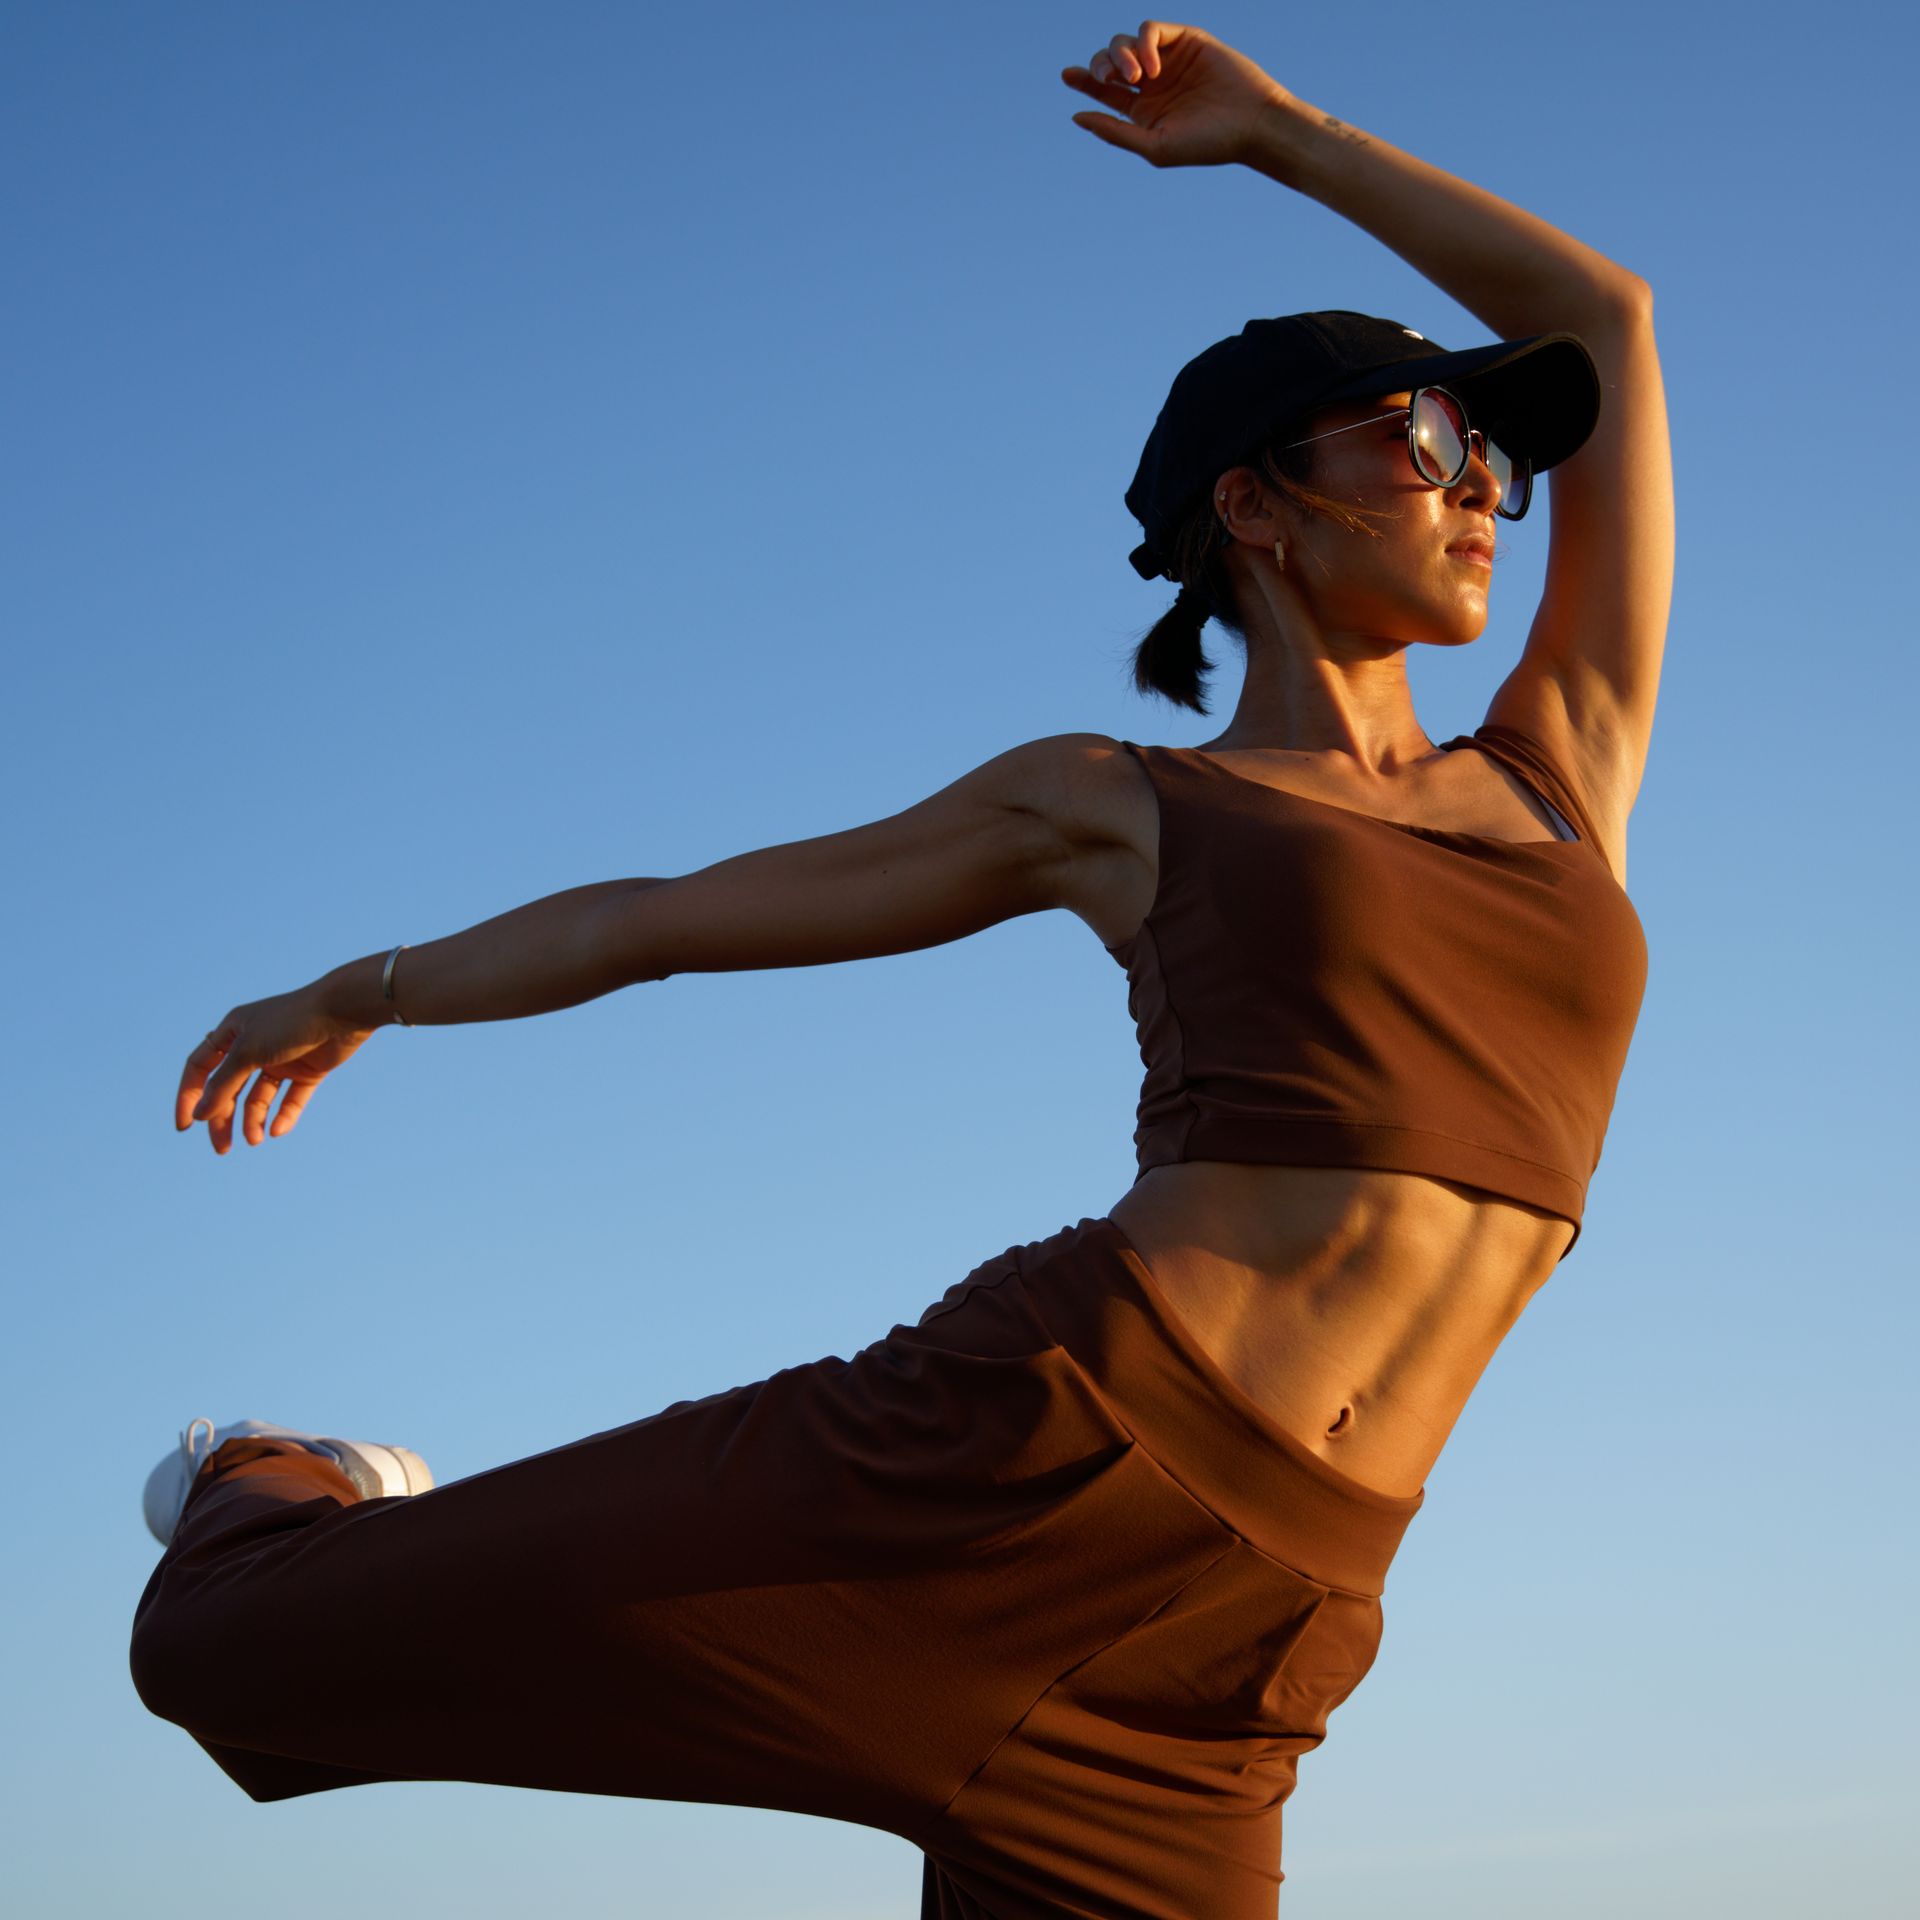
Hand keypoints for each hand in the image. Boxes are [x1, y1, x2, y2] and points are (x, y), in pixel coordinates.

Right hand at [176, 983, 375, 1154]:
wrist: (343, 1010)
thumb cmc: (291, 1022)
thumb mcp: (248, 1052)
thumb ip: (223, 1083)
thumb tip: (199, 1114)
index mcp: (232, 1033)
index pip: (200, 1068)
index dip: (189, 1096)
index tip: (185, 1126)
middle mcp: (254, 1046)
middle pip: (228, 1089)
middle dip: (223, 1118)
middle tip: (222, 1148)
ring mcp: (282, 1059)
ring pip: (259, 1097)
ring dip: (253, 1120)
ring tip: (255, 1140)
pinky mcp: (308, 1070)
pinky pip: (291, 1099)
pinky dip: (284, 1115)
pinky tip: (277, 1130)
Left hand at [1061, 20, 1292, 169]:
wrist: (1251, 123)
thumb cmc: (1206, 143)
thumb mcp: (1154, 145)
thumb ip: (1115, 132)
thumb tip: (1076, 117)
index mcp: (1142, 109)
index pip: (1105, 91)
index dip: (1083, 80)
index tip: (1067, 75)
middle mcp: (1152, 82)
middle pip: (1109, 62)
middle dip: (1100, 66)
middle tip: (1108, 79)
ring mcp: (1168, 59)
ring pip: (1125, 42)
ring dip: (1120, 55)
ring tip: (1135, 75)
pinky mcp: (1185, 39)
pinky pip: (1151, 29)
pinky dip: (1144, 43)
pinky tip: (1152, 67)